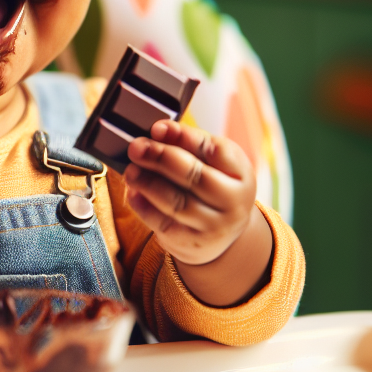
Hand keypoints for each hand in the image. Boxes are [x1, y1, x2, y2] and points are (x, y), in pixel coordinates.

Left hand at [124, 121, 272, 306]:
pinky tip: (133, 192)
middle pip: (194, 176)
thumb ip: (188, 144)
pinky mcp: (192, 244)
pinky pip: (163, 223)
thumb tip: (158, 130)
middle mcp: (233, 202)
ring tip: (131, 171)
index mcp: (241, 173)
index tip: (157, 128)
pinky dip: (144, 206)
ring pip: (176, 202)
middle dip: (160, 158)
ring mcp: (214, 226)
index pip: (217, 150)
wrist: (222, 235)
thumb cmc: (213, 187)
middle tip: (136, 146)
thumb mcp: (212, 163)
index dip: (185, 137)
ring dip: (148, 183)